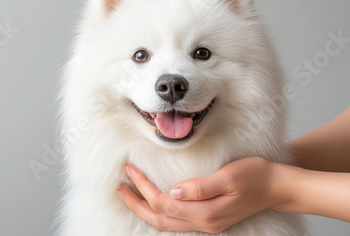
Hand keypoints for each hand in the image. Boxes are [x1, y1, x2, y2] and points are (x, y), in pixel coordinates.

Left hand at [118, 157, 286, 232]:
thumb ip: (201, 186)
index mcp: (205, 213)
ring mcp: (205, 224)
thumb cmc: (255, 176)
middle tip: (119, 187)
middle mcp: (203, 223)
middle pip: (159, 217)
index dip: (144, 188)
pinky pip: (175, 220)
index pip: (163, 202)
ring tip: (129, 194)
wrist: (276, 187)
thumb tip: (174, 191)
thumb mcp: (229, 176)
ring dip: (145, 208)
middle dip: (136, 203)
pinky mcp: (208, 219)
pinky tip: (153, 202)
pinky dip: (159, 211)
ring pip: (166, 222)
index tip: (131, 170)